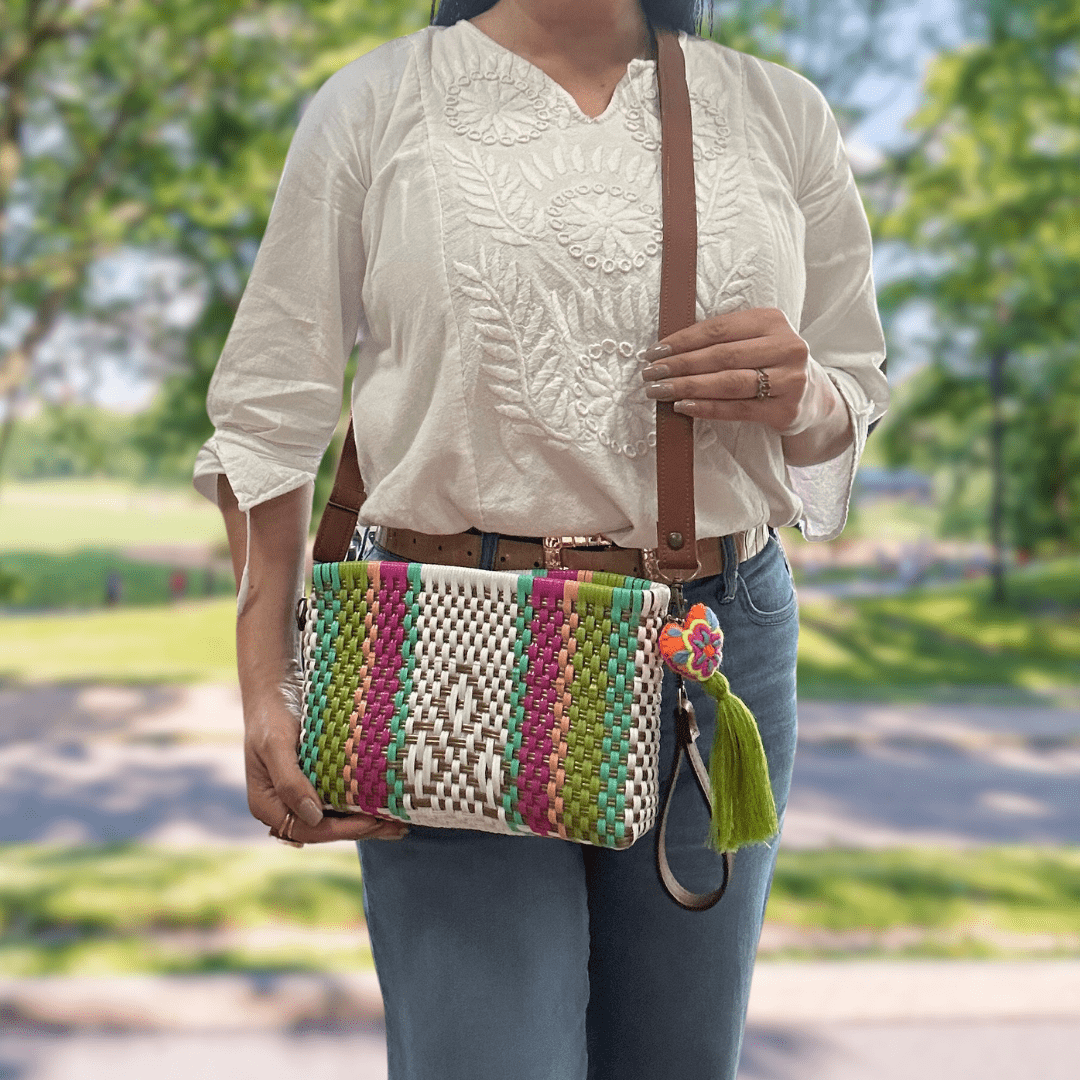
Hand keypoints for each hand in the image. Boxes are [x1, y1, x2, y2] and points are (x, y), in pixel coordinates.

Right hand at [244, 683, 407, 844]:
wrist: (274, 687)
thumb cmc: (270, 714)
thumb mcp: (275, 745)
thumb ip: (289, 783)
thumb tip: (312, 818)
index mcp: (266, 804)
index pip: (306, 829)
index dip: (341, 830)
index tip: (371, 822)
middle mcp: (283, 805)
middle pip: (324, 828)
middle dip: (360, 829)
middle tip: (395, 827)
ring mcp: (300, 794)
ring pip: (335, 818)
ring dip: (365, 821)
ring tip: (397, 822)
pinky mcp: (315, 781)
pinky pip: (339, 799)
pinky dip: (361, 803)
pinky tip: (384, 803)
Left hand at [641, 307, 841, 438]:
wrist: (811, 398)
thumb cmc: (768, 364)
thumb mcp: (754, 341)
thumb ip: (721, 340)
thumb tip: (665, 350)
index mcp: (773, 320)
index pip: (718, 329)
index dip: (682, 341)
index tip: (653, 352)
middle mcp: (787, 346)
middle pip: (721, 356)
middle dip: (679, 365)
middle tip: (650, 374)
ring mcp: (790, 379)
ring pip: (729, 383)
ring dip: (688, 387)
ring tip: (660, 391)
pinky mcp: (786, 410)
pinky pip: (738, 410)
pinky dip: (707, 408)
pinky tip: (683, 407)